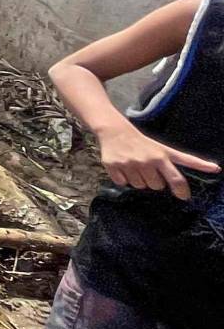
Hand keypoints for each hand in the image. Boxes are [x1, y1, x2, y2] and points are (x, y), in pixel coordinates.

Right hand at [96, 119, 218, 200]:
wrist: (115, 131)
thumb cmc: (142, 142)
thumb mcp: (163, 149)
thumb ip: (184, 160)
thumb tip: (216, 168)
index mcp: (162, 155)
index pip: (175, 175)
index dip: (181, 187)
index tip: (185, 197)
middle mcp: (148, 160)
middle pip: (157, 186)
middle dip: (154, 180)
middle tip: (147, 168)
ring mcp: (131, 163)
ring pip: (140, 186)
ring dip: (138, 180)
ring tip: (134, 166)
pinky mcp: (114, 166)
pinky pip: (123, 183)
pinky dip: (122, 178)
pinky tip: (122, 167)